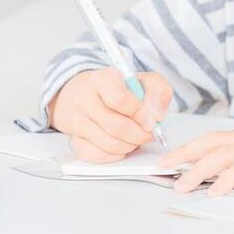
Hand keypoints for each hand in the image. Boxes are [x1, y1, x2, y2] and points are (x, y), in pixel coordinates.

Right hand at [48, 67, 172, 161]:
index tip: (150, 120)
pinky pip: (96, 155)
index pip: (119, 99)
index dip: (139, 114)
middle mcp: (84, 98)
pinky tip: (121, 145)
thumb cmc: (122, 89)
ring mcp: (77, 120)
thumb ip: (159, 92)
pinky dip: (114, 155)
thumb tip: (156, 115)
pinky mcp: (75, 138)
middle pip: (116, 126)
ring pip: (108, 144)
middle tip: (148, 134)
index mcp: (103, 78)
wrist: (91, 93)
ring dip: (129, 145)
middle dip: (139, 135)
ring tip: (136, 137)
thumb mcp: (146, 81)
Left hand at [157, 106, 233, 196]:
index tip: (176, 156)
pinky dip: (226, 178)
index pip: (223, 138)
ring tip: (177, 184)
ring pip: (223, 153)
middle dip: (184, 153)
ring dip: (196, 169)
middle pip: (213, 140)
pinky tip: (213, 190)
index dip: (197, 146)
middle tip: (160, 166)